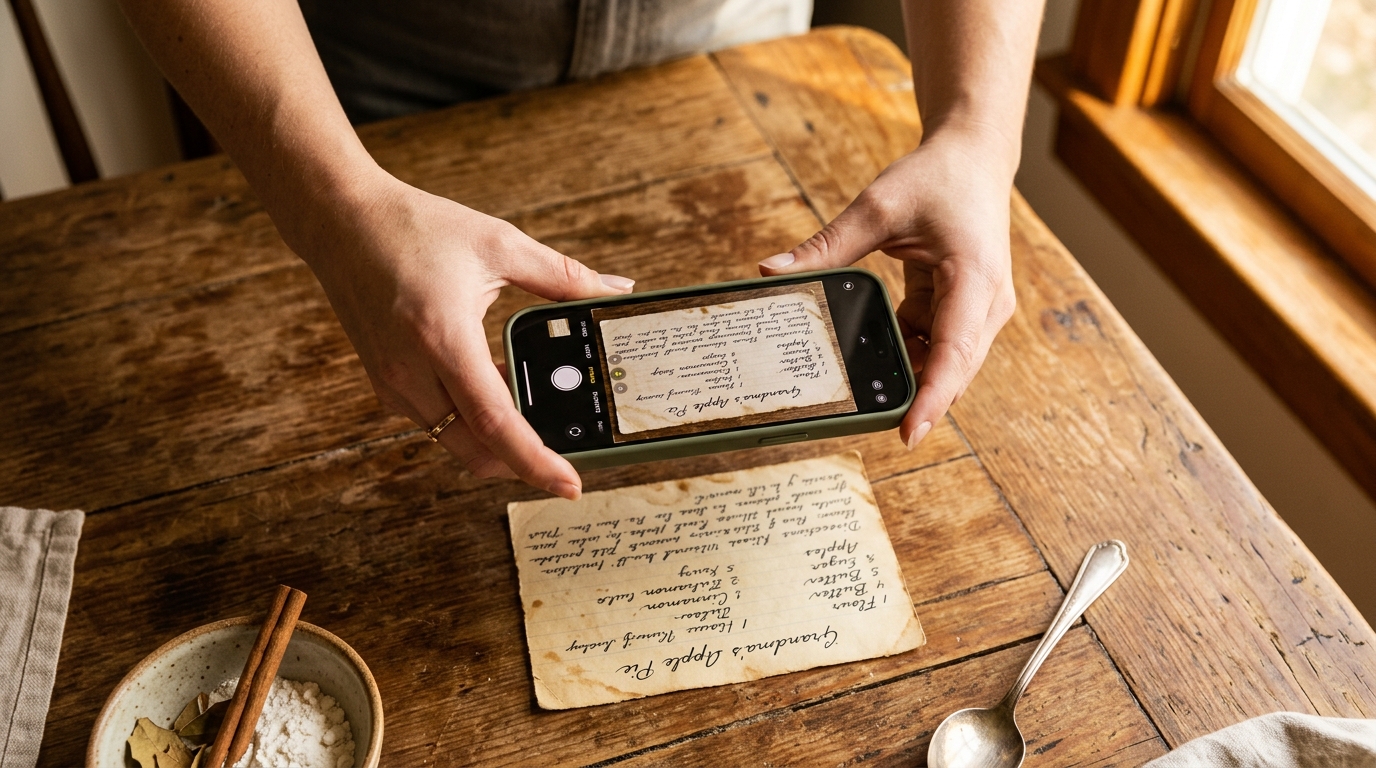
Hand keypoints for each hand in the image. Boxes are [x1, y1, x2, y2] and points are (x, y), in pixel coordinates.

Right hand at [297, 173, 633, 498]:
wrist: (340, 220)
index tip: (570, 486)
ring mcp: (392, 383)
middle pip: (476, 450)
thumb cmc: (415, 226)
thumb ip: (563, 276)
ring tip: (538, 407)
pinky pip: (436, 421)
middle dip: (523, 463)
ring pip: (455, 440)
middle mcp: (410, 371)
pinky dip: (471, 420)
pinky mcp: (385, 384)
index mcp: (442, 338)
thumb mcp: (499, 244)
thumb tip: (615, 291)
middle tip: (568, 455)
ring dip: (497, 438)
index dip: (536, 463)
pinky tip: (496, 386)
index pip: (496, 423)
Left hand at [758, 130, 1016, 448]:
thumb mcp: (876, 208)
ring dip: (905, 374)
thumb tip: (770, 271)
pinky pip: (932, 343)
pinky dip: (903, 351)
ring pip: (942, 361)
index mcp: (974, 279)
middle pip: (951, 368)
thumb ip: (826, 246)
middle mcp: (986, 303)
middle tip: (861, 423)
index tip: (909, 434)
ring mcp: (977, 309)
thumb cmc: (936, 177)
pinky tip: (868, 355)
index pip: (954, 352)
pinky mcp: (962, 308)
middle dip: (913, 399)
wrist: (975, 154)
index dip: (932, 399)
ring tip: (856, 390)